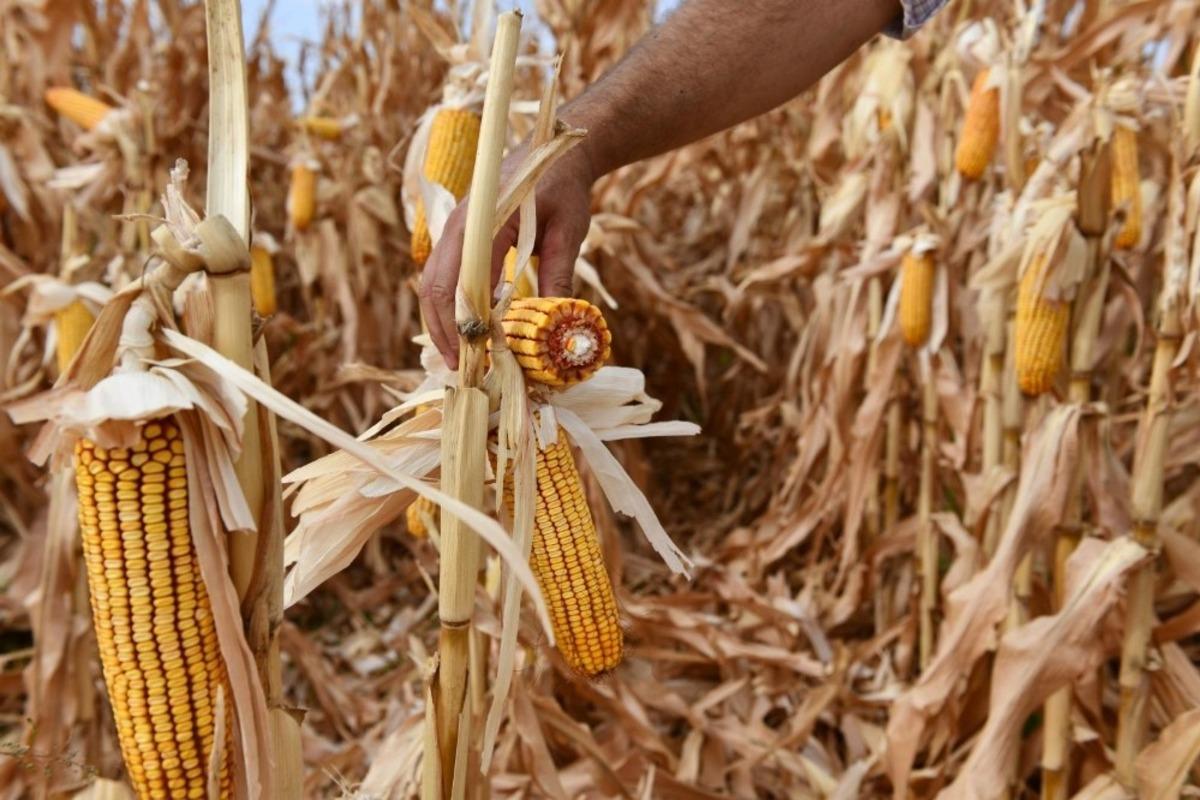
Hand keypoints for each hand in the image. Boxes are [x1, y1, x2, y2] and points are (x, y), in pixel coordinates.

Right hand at [419, 143, 595, 368]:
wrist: (553, 150)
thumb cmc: (564, 186)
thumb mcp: (568, 230)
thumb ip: (558, 272)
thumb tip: (554, 321)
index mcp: (482, 222)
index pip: (459, 282)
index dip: (462, 324)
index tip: (474, 355)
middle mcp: (459, 226)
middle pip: (434, 286)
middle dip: (442, 330)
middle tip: (459, 366)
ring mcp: (455, 230)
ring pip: (434, 282)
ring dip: (442, 320)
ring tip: (460, 355)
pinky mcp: (461, 237)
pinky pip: (445, 274)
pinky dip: (451, 304)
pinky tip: (467, 328)